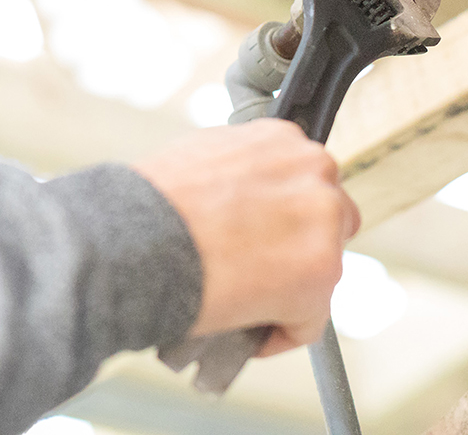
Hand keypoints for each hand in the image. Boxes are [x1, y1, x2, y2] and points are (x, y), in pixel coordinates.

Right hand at [133, 119, 359, 354]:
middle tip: (255, 263)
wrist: (141, 235)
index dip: (281, 212)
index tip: (262, 231)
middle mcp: (313, 170)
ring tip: (243, 297)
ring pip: (321, 268)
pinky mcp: (321, 273)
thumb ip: (241, 169)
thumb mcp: (202, 154)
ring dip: (289, 286)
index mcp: (283, 138)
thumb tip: (244, 197)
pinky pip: (309, 319)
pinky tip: (246, 326)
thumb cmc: (156, 201)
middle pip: (327, 217)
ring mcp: (323, 221)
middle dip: (297, 242)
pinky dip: (280, 330)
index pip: (304, 180)